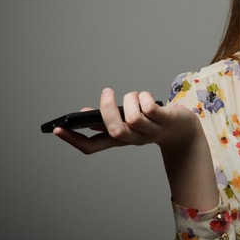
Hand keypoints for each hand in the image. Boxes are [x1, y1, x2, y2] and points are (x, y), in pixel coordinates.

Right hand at [53, 88, 191, 153]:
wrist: (182, 130)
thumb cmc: (151, 122)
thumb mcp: (128, 122)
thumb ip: (108, 120)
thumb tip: (85, 114)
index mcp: (119, 140)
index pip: (91, 146)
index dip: (73, 140)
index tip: (56, 129)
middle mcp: (134, 139)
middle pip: (114, 132)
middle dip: (107, 110)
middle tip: (107, 93)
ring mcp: (151, 132)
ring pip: (134, 119)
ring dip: (130, 100)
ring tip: (134, 96)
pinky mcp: (166, 121)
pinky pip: (152, 110)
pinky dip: (145, 98)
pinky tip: (146, 97)